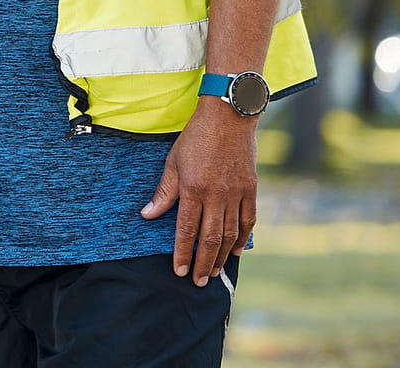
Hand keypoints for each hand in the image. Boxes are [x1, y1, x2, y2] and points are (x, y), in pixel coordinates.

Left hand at [140, 98, 258, 285]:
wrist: (229, 117)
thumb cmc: (196, 137)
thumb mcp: (172, 161)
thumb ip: (163, 192)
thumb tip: (148, 215)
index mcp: (193, 188)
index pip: (187, 229)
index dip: (183, 253)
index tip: (180, 271)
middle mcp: (216, 195)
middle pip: (210, 239)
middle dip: (204, 263)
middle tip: (199, 282)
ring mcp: (236, 194)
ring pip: (230, 234)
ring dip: (222, 256)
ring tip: (215, 271)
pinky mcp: (251, 190)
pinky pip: (248, 221)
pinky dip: (243, 239)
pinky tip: (236, 251)